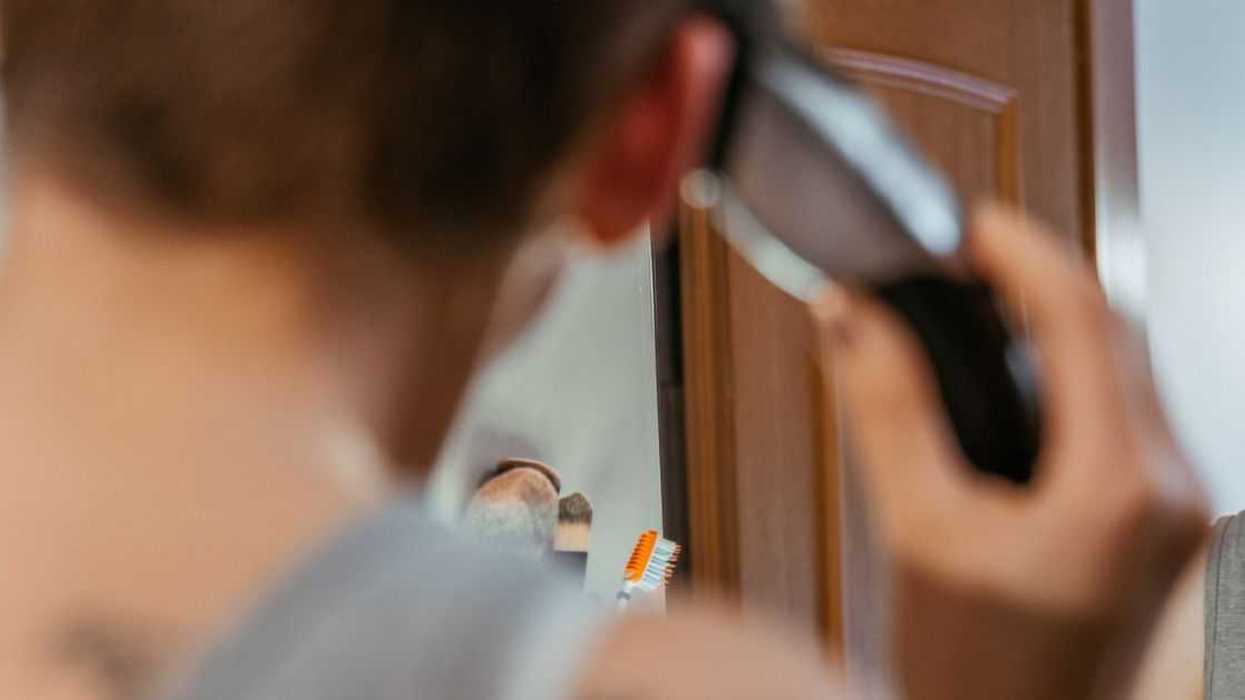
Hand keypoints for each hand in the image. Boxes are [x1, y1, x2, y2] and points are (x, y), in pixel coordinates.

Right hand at [827, 205, 1208, 698]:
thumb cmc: (983, 678)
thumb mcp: (920, 536)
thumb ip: (886, 412)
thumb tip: (855, 321)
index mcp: (1124, 486)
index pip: (1082, 316)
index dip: (1016, 249)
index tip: (961, 221)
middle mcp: (1173, 490)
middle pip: (1115, 330)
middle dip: (1034, 273)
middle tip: (960, 249)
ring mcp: (1175, 507)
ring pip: (1124, 366)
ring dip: (1053, 319)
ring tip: (976, 295)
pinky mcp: (1157, 519)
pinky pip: (1120, 411)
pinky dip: (1065, 369)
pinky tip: (1010, 370)